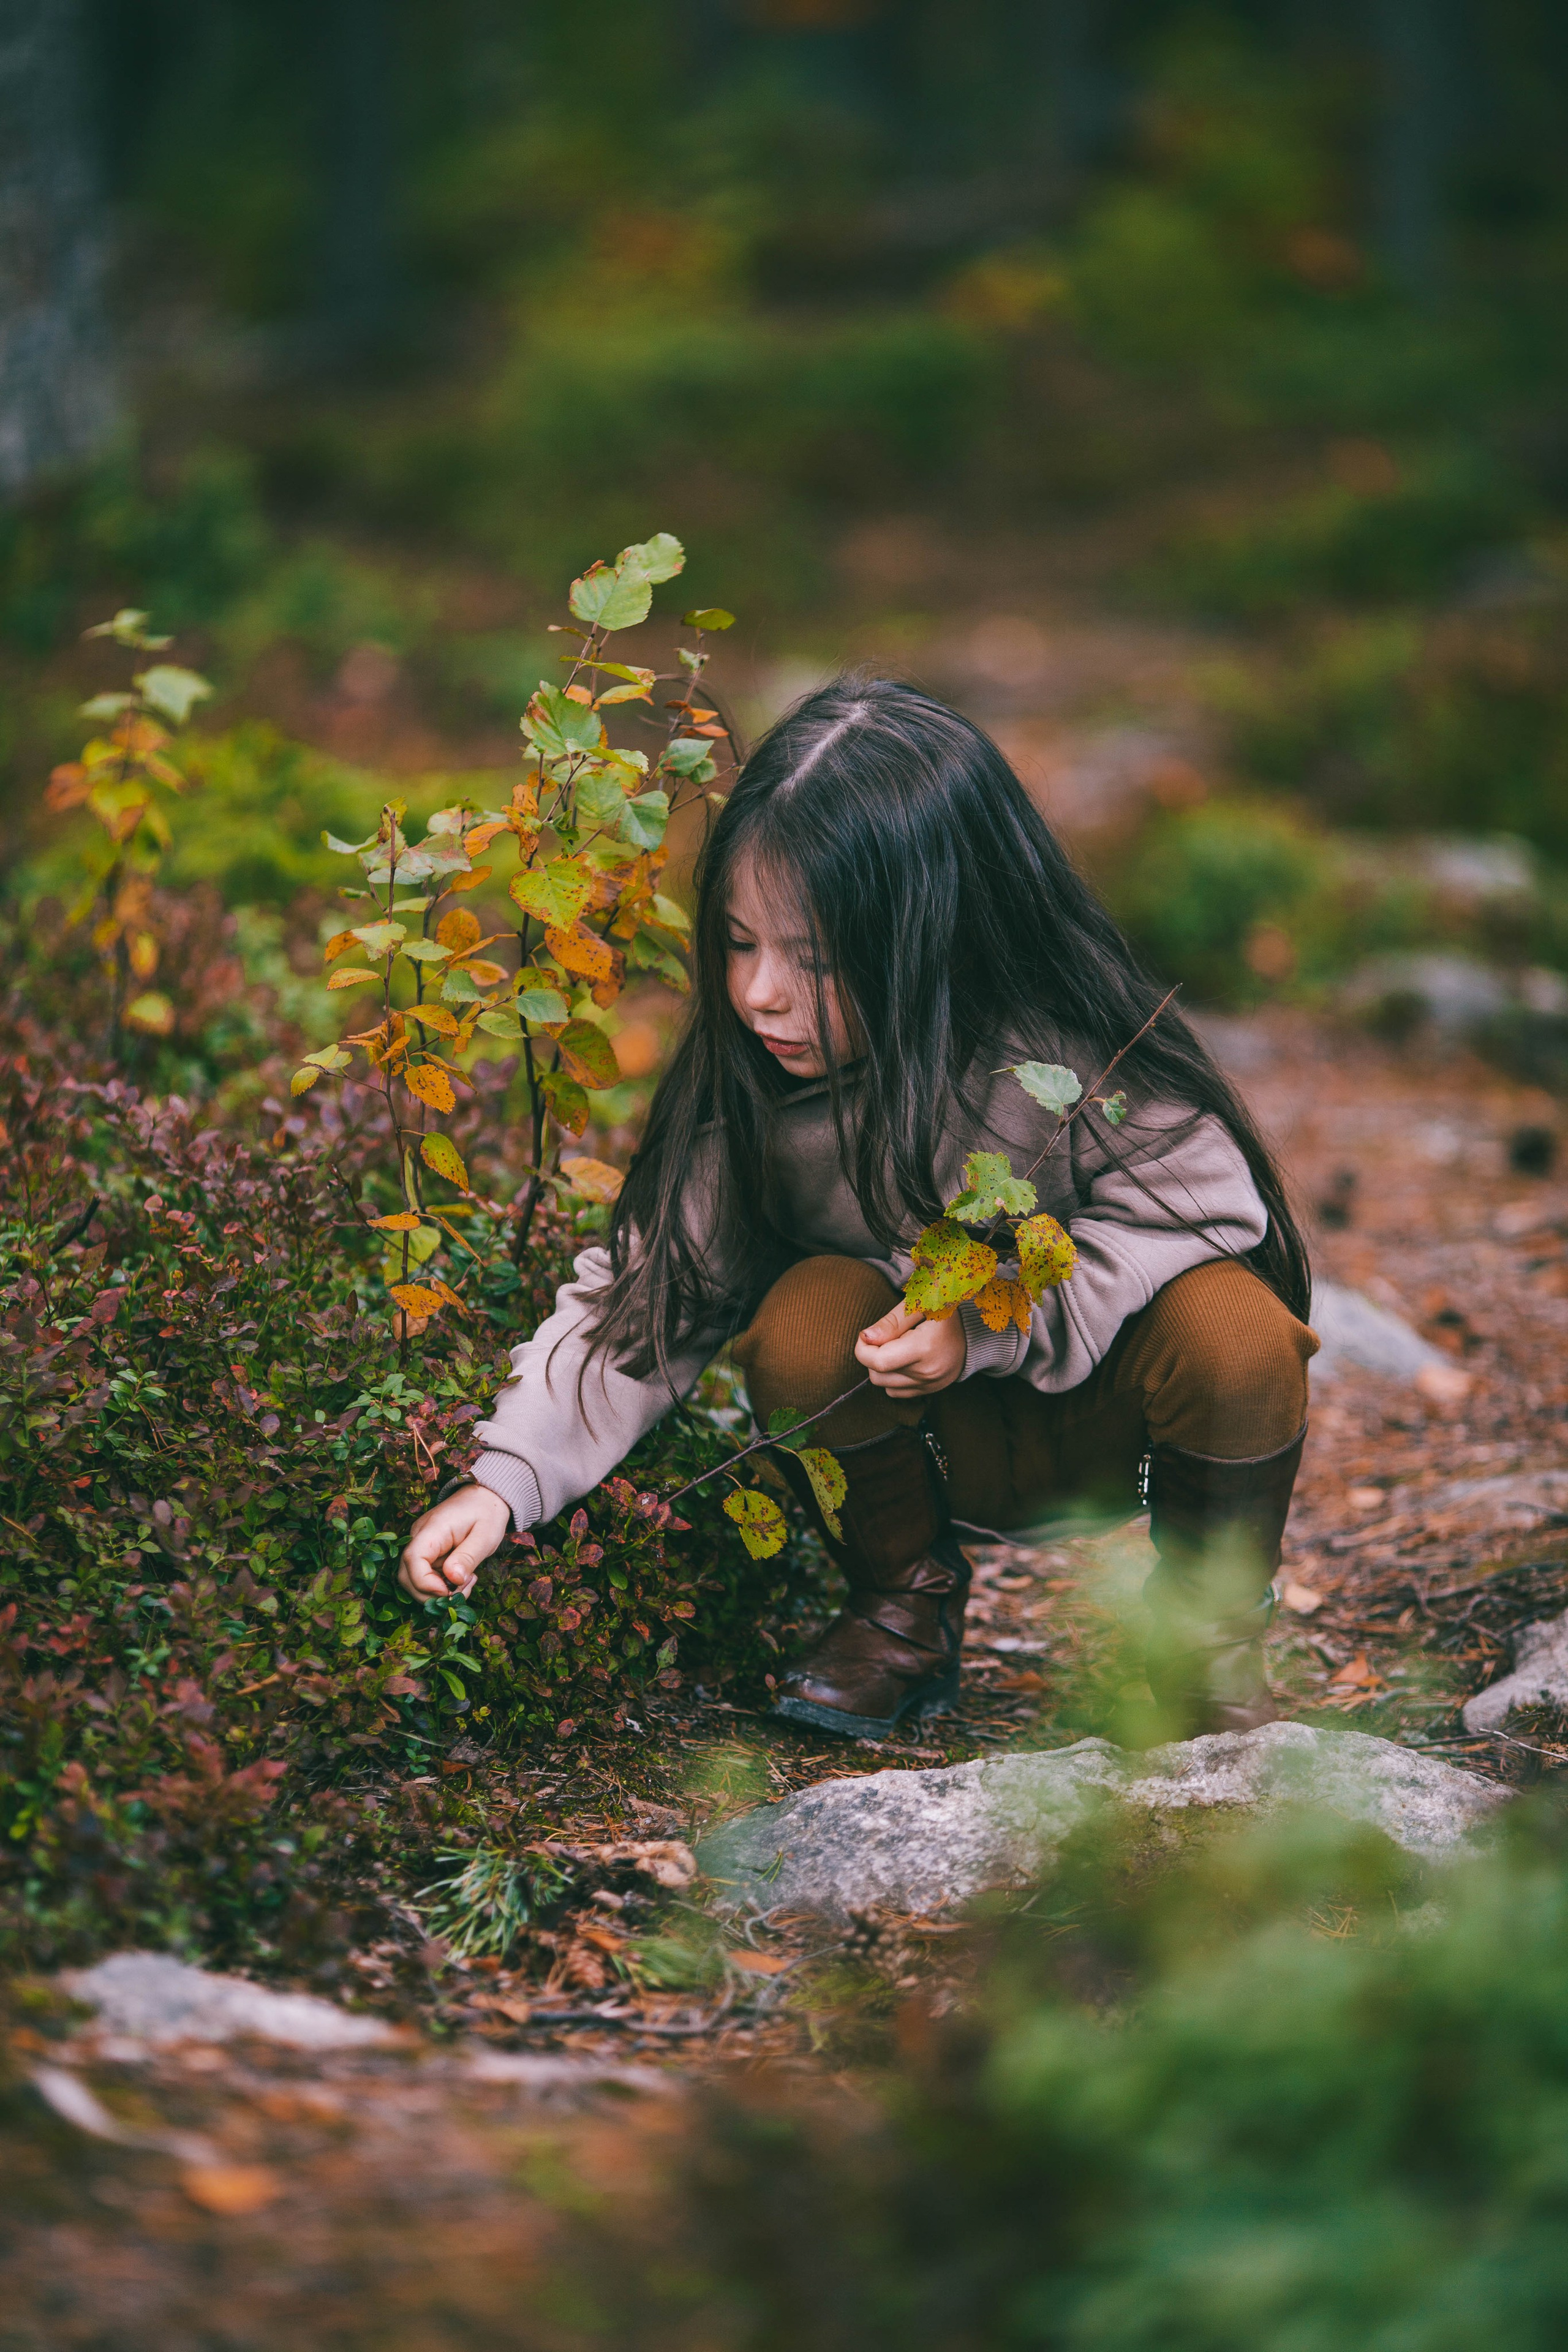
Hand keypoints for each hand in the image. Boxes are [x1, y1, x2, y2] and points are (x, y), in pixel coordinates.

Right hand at [398, 1485, 511, 1599]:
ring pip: (414, 1580)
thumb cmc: (487, 1512)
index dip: (425, 1583)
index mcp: (433, 1529)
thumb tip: (452, 1579)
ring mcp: (421, 1545)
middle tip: (461, 1591)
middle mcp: (419, 1537)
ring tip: (465, 1583)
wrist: (485, 1497)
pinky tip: (461, 1579)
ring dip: (436, 1592)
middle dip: (430, 1594)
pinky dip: (440, 1586)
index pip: (412, 1559)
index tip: (449, 1590)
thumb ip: (468, 1557)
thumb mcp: (486, 1535)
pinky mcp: (427, 1552)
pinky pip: (425, 1575)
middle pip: (406, 1575)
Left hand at [854, 1300, 966, 1396]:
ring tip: (898, 1348)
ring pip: (885, 1386)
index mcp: (925, 1348)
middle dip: (872, 1356)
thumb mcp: (918, 1304)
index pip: (878, 1362)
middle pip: (877, 1376)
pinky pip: (897, 1393)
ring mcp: (931, 1384)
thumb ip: (891, 1322)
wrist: (975, 1329)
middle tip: (887, 1338)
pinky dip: (893, 1379)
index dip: (862, 1349)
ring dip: (882, 1369)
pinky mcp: (931, 1390)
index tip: (866, 1335)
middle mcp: (928, 1372)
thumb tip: (866, 1337)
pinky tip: (904, 1361)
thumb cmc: (944, 1309)